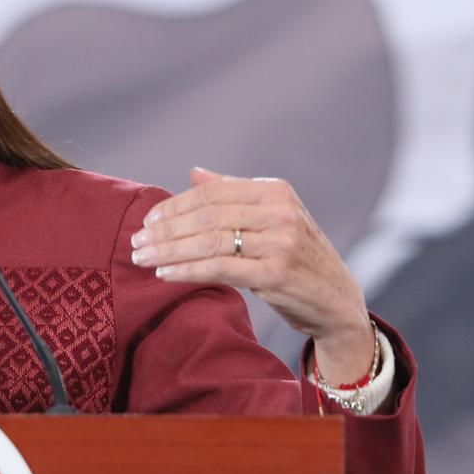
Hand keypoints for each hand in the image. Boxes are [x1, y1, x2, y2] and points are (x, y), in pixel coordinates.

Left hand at [129, 168, 374, 381]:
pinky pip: (220, 269)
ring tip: (142, 258)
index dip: (175, 205)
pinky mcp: (276, 273)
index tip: (148, 221)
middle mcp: (280, 211)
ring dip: (169, 250)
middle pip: (207, 215)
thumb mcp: (272, 218)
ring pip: (210, 241)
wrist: (336, 301)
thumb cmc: (297, 258)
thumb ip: (233, 195)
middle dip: (166, 229)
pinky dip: (187, 270)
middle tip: (137, 242)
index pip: (212, 192)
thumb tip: (194, 172)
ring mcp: (280, 242)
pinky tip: (165, 274)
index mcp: (275, 191)